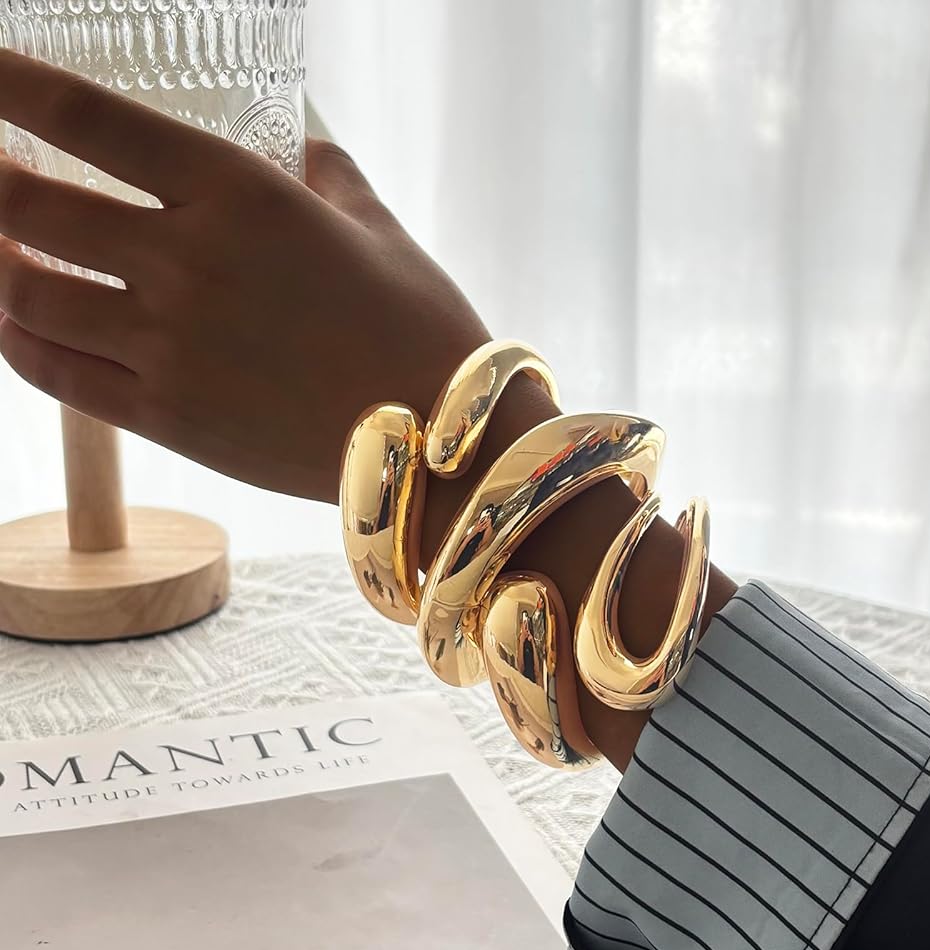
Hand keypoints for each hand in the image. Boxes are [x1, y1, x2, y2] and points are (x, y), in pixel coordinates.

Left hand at [0, 49, 487, 501]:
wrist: (439, 442)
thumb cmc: (420, 326)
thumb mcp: (375, 225)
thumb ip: (324, 172)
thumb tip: (301, 147)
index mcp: (239, 194)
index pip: (85, 116)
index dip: (9, 81)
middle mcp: (186, 263)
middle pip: (24, 206)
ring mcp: (167, 347)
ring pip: (23, 294)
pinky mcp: (166, 418)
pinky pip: (54, 372)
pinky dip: (17, 339)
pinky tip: (12, 320)